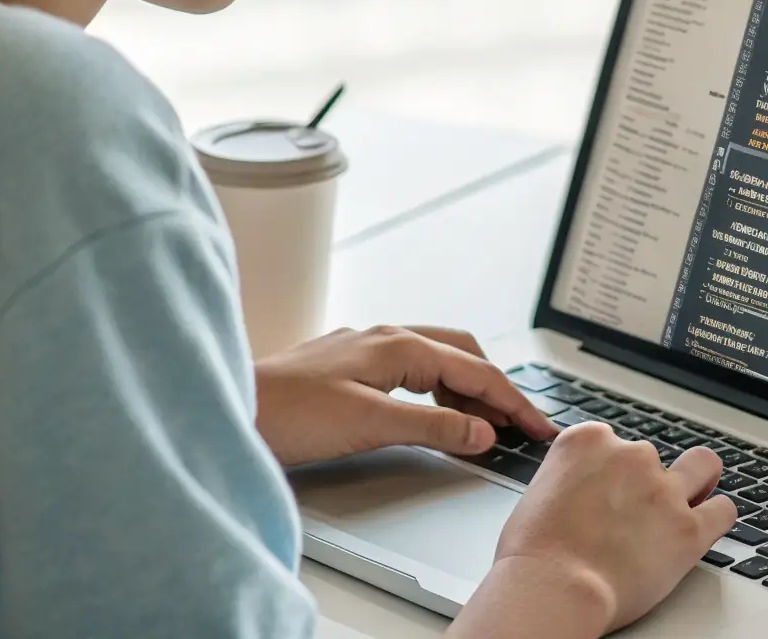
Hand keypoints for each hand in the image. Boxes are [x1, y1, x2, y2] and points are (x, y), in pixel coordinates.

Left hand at [253, 325, 555, 466]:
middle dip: (496, 387)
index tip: (538, 427)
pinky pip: (412, 369)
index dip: (513, 402)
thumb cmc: (288, 413)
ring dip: (466, 388)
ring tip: (483, 424)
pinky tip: (433, 412)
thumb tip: (482, 431)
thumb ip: (433, 427)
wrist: (228, 410)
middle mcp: (385, 337)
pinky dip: (437, 390)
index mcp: (398, 345)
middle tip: (517, 424)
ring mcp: (366, 348)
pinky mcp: (349, 365)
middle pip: (463, 354)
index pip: (475, 371)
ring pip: (437, 359)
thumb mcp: (370, 425)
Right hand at [450, 423, 736, 637]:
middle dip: (646, 482)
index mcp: (588, 441)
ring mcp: (663, 489)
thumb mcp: (538, 493)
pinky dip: (716, 517)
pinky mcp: (688, 527)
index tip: (604, 495)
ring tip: (686, 503)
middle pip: (651, 457)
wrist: (552, 588)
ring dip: (695, 483)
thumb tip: (582, 493)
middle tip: (636, 513)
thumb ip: (570, 480)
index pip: (612, 442)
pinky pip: (723, 511)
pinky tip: (705, 527)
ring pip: (702, 467)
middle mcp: (630, 455)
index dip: (609, 473)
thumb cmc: (534, 554)